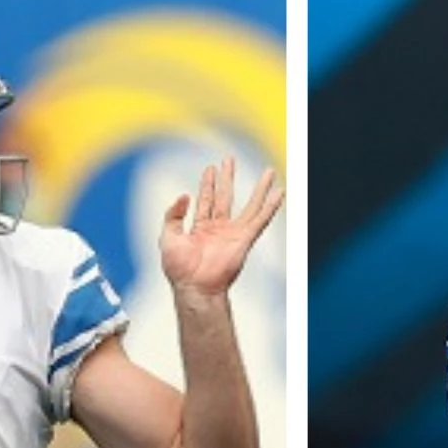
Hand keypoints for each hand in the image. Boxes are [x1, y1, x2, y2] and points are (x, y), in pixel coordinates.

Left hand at [159, 156, 283, 298]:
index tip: (211, 167)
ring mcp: (234, 233)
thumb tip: (185, 195)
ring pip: (250, 206)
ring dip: (260, 189)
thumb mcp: (167, 236)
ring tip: (269, 172)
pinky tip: (280, 193)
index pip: (206, 200)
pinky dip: (271, 206)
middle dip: (228, 178)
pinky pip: (261, 220)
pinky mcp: (244, 239)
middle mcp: (219, 228)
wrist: (194, 287)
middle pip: (226, 196)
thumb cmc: (179, 269)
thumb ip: (173, 214)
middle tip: (229, 160)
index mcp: (201, 228)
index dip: (207, 183)